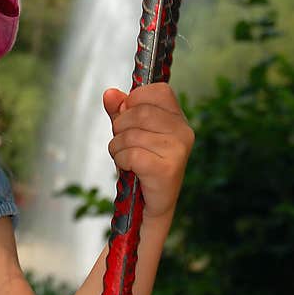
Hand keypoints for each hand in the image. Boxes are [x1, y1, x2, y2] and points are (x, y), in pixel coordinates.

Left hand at [103, 83, 193, 220]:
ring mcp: (178, 151)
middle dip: (119, 126)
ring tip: (126, 157)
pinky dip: (121, 160)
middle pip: (139, 112)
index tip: (128, 115)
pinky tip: (129, 168)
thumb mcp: (128, 132)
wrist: (150, 203)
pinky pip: (131, 154)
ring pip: (131, 135)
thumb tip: (110, 93)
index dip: (135, 99)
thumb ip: (120, 111)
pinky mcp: (167, 169)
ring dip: (117, 147)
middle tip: (123, 142)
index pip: (158, 91)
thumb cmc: (141, 164)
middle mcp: (183, 132)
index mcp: (178, 118)